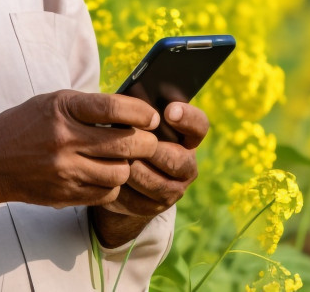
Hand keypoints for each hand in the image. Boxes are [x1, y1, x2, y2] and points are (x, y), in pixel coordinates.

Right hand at [0, 90, 159, 208]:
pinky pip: (105, 193)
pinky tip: (107, 174)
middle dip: (145, 143)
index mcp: (62, 110)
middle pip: (124, 144)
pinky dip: (112, 184)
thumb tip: (133, 111)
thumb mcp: (52, 102)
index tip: (152, 117)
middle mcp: (63, 140)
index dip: (140, 113)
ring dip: (129, 165)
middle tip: (150, 140)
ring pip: (120, 172)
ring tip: (126, 158)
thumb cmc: (26, 124)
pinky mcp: (65, 194)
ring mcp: (64, 171)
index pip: (112, 108)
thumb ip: (88, 106)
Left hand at [90, 102, 208, 246]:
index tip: (168, 110)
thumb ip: (140, 113)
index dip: (187, 118)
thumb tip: (131, 102)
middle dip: (153, 151)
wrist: (122, 173)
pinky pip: (141, 202)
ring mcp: (175, 189)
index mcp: (187, 137)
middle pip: (178, 159)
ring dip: (135, 171)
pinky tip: (110, 178)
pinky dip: (124, 190)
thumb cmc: (130, 135)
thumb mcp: (136, 121)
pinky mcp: (156, 207)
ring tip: (116, 159)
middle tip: (131, 142)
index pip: (199, 125)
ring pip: (158, 184)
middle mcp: (187, 165)